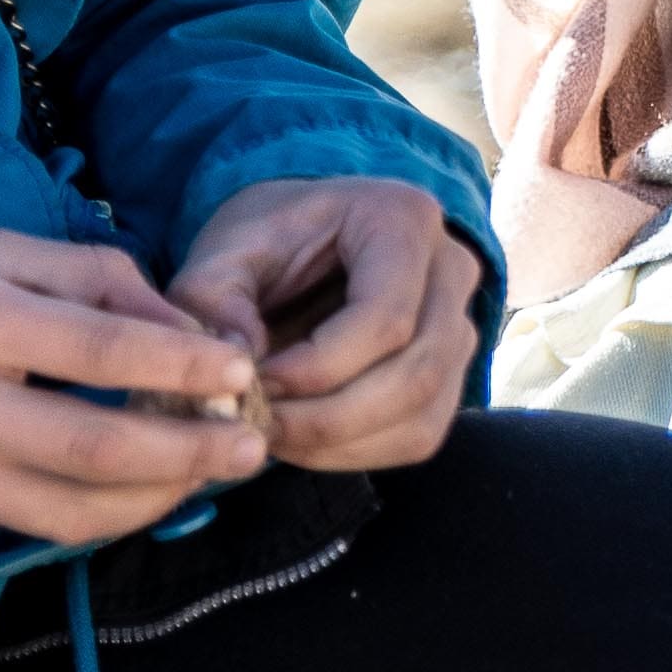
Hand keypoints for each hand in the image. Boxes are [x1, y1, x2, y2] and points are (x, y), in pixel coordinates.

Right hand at [0, 226, 267, 543]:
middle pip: (93, 454)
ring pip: (64, 513)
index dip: (179, 369)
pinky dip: (86, 511)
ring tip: (201, 478)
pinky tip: (126, 489)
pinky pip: (20, 521)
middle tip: (250, 450)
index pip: (95, 353)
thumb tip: (179, 325)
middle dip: (189, 458)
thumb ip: (81, 279)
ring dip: (151, 503)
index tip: (240, 372)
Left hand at [168, 177, 480, 474]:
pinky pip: (417, 436)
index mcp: (403, 218)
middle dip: (327, 417)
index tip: (252, 382)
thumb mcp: (224, 249)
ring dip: (338, 442)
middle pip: (415, 374)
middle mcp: (451, 271)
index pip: (387, 317)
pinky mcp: (450, 378)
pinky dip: (353, 453)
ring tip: (270, 433)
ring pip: (421, 415)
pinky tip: (299, 441)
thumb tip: (237, 369)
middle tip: (257, 423)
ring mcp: (460, 327)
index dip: (318, 367)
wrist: (298, 242)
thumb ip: (212, 298)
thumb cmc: (265, 240)